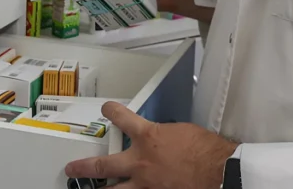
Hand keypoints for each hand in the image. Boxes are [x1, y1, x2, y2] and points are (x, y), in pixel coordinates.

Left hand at [64, 102, 238, 188]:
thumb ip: (164, 135)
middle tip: (72, 168)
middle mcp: (141, 162)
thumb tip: (162, 139)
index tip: (106, 110)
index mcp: (148, 137)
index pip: (122, 118)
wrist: (219, 171)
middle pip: (103, 165)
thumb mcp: (181, 131)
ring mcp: (146, 184)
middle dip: (85, 166)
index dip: (111, 113)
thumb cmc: (206, 150)